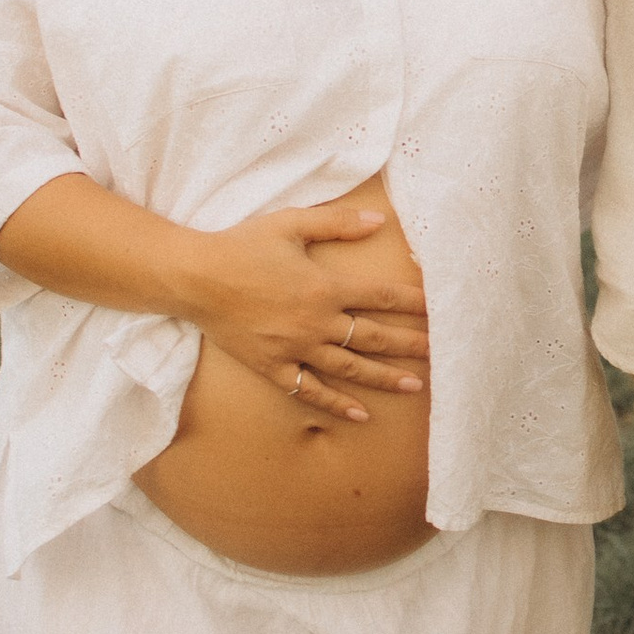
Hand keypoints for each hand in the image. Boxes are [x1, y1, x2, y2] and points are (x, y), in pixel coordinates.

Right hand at [178, 203, 428, 422]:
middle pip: (374, 337)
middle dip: (409, 344)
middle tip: (439, 353)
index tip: (438, 310)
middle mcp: (316, 322)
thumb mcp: (291, 224)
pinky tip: (360, 414)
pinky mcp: (274, 367)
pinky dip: (336, 403)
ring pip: (350, 368)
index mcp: (324, 287)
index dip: (412, 303)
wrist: (195, 278)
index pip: (380, 297)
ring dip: (384, 378)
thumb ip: (337, 224)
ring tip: (414, 386)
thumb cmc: (242, 245)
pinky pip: (310, 391)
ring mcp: (296, 348)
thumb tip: (380, 220)